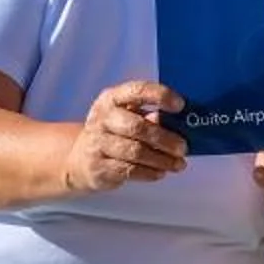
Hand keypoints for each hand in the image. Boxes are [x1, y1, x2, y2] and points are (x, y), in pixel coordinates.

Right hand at [64, 81, 187, 191]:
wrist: (80, 158)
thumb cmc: (114, 132)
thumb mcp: (129, 116)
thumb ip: (151, 117)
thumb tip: (182, 124)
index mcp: (112, 98)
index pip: (137, 91)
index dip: (160, 96)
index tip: (180, 105)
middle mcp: (102, 118)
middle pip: (137, 127)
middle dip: (164, 138)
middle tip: (183, 147)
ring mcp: (97, 143)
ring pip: (135, 152)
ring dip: (161, 160)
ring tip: (178, 164)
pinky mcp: (98, 166)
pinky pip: (129, 170)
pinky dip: (149, 172)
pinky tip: (161, 172)